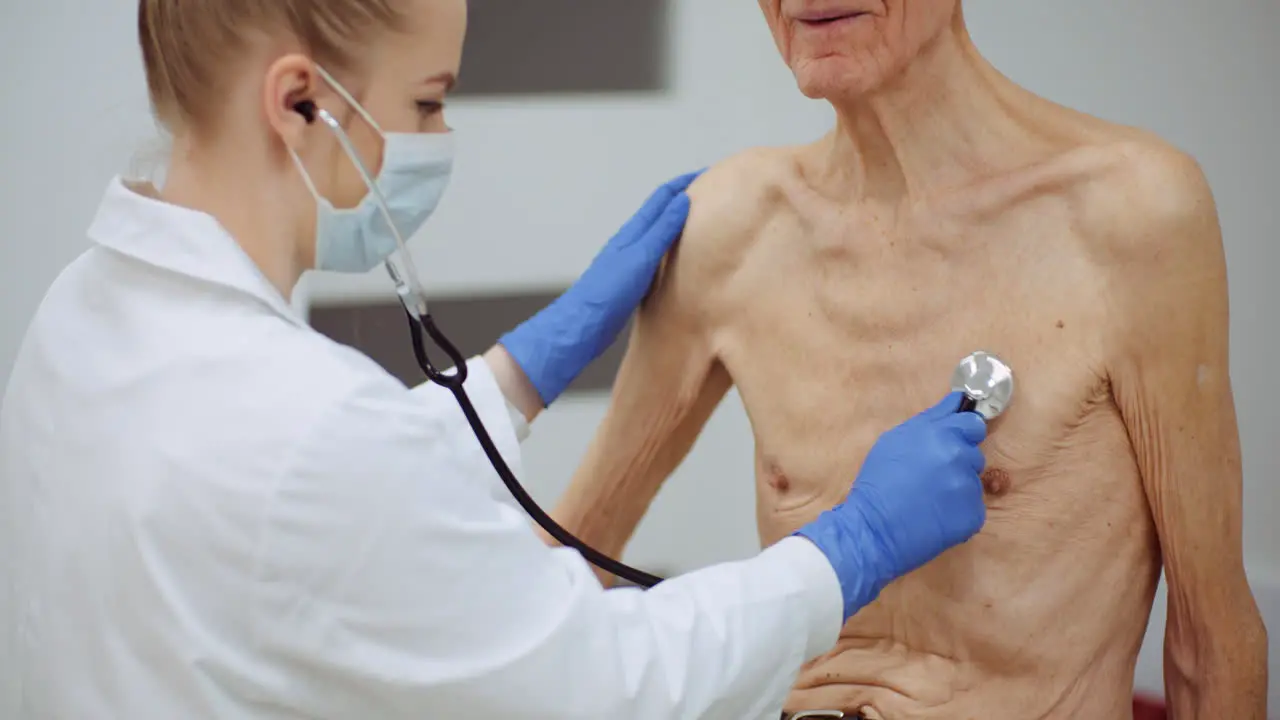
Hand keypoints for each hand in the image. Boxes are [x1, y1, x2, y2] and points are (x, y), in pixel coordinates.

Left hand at [499, 170, 701, 404]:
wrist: (582, 327)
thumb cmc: (607, 292)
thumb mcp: (639, 257)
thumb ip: (661, 230)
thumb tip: (683, 200)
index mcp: (633, 233)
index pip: (663, 198)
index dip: (685, 183)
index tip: (710, 173)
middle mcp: (632, 243)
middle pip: (662, 213)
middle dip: (685, 200)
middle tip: (712, 195)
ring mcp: (631, 263)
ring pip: (660, 236)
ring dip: (680, 226)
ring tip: (704, 224)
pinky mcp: (632, 283)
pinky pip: (658, 259)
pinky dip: (674, 251)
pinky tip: (683, 262)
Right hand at [796, 392, 987, 619]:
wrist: (873, 528)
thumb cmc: (878, 481)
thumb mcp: (895, 440)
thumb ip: (931, 418)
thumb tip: (957, 400)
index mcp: (942, 434)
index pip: (973, 425)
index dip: (961, 433)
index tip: (949, 443)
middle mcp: (960, 457)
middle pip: (974, 452)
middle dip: (957, 460)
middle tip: (931, 476)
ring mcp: (969, 487)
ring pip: (972, 480)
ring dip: (957, 486)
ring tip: (929, 498)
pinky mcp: (974, 515)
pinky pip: (972, 507)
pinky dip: (958, 511)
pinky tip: (935, 515)